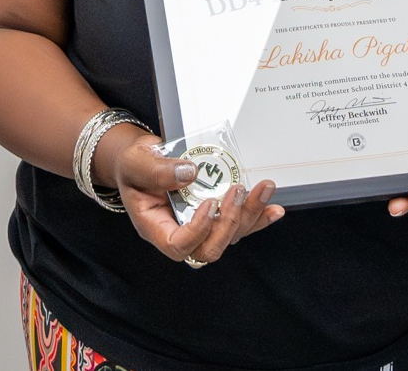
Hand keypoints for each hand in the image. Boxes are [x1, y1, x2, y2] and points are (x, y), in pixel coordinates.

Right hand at [100, 126, 284, 264]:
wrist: (142, 158)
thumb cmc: (134, 166)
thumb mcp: (137, 163)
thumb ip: (158, 171)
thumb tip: (190, 173)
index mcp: (156, 227)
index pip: (179, 247)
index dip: (198, 231)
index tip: (210, 203)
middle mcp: (180, 231)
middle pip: (209, 248)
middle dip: (230, 223)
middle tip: (238, 190)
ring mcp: (200, 225)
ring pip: (229, 236)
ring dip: (250, 215)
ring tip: (264, 189)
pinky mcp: (216, 214)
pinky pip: (239, 223)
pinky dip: (258, 216)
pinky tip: (273, 209)